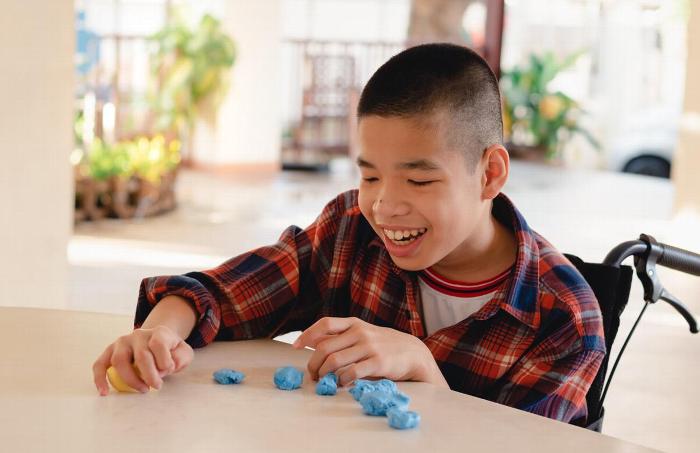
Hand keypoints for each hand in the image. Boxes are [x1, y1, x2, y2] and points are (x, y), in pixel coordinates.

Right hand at [92, 325, 193, 395]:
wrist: (156, 342)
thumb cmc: (170, 351)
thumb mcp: (183, 351)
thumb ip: (181, 357)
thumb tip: (169, 365)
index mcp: (158, 332)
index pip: (159, 344)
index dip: (164, 361)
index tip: (169, 371)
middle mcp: (138, 334)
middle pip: (141, 355)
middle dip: (150, 375)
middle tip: (157, 386)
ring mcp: (122, 342)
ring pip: (119, 360)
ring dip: (130, 379)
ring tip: (143, 389)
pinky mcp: (110, 351)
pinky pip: (99, 364)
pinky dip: (99, 379)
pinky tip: (104, 392)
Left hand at [292, 317, 447, 387]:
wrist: (413, 353)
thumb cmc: (382, 344)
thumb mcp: (361, 333)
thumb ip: (339, 336)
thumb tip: (310, 340)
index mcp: (354, 323)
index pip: (325, 324)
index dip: (307, 334)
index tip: (295, 346)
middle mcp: (360, 332)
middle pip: (324, 347)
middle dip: (313, 363)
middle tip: (313, 375)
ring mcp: (369, 346)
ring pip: (334, 361)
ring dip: (324, 375)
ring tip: (325, 382)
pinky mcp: (378, 362)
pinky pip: (351, 373)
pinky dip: (341, 381)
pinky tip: (342, 383)